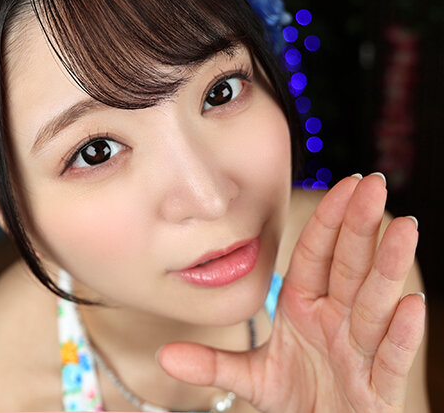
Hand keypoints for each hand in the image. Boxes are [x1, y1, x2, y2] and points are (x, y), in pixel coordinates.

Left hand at [156, 173, 425, 411]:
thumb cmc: (297, 398)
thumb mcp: (251, 378)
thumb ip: (213, 364)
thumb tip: (166, 355)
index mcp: (305, 309)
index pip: (316, 258)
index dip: (328, 224)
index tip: (342, 185)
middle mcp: (336, 322)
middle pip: (349, 268)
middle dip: (362, 227)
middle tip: (374, 185)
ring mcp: (359, 353)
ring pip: (375, 303)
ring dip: (389, 266)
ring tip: (403, 227)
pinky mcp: (378, 389)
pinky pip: (390, 357)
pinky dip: (400, 333)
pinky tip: (411, 304)